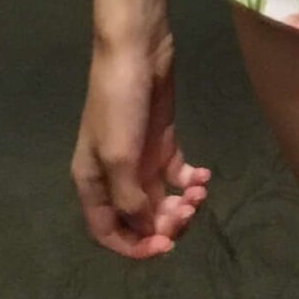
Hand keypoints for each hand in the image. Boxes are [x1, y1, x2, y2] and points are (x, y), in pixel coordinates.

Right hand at [73, 26, 210, 259]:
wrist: (136, 52)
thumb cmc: (119, 103)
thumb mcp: (118, 155)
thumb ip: (130, 198)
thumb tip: (145, 227)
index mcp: (93, 184)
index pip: (108, 232)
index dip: (134, 247)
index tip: (163, 245)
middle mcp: (114, 177)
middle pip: (139, 219)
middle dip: (165, 223)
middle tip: (188, 210)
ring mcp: (139, 160)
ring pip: (161, 200)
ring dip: (182, 204)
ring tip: (199, 191)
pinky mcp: (161, 143)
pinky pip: (177, 176)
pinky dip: (191, 182)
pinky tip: (205, 175)